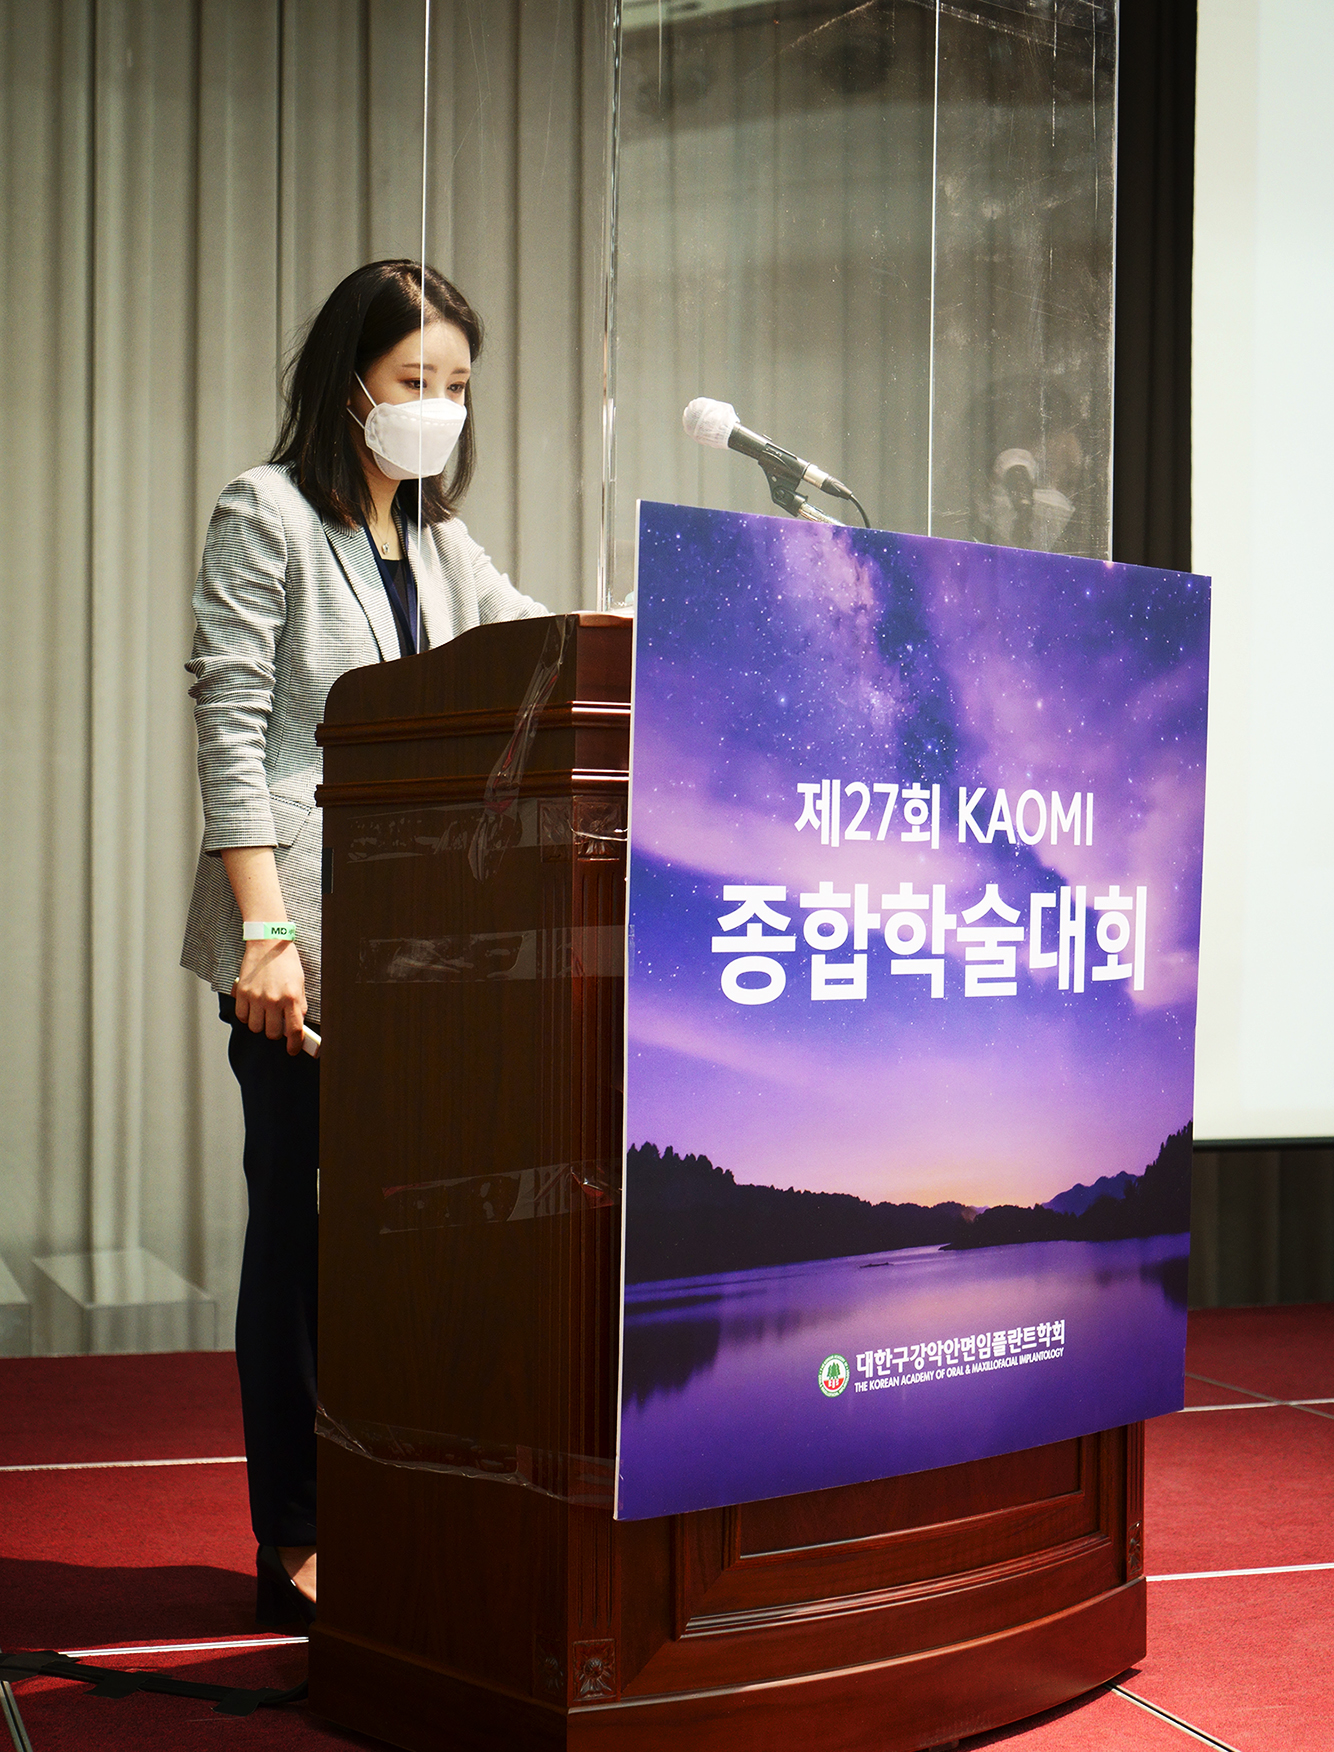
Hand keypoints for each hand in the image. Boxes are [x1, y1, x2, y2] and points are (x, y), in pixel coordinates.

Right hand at [233, 939, 306, 1053]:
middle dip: (276, 1032)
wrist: (268, 942)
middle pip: (273, 1033)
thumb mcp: (300, 983)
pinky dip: (247, 1017)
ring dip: (261, 1025)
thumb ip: (299, 1004)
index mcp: (292, 998)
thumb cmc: (286, 960)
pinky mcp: (242, 993)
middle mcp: (274, 1000)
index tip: (293, 1049)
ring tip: (264, 1015)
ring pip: (256, 1028)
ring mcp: (256, 997)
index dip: (295, 1045)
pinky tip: (253, 1009)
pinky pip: (242, 1017)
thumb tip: (297, 1023)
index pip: (294, 1030)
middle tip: (277, 1023)